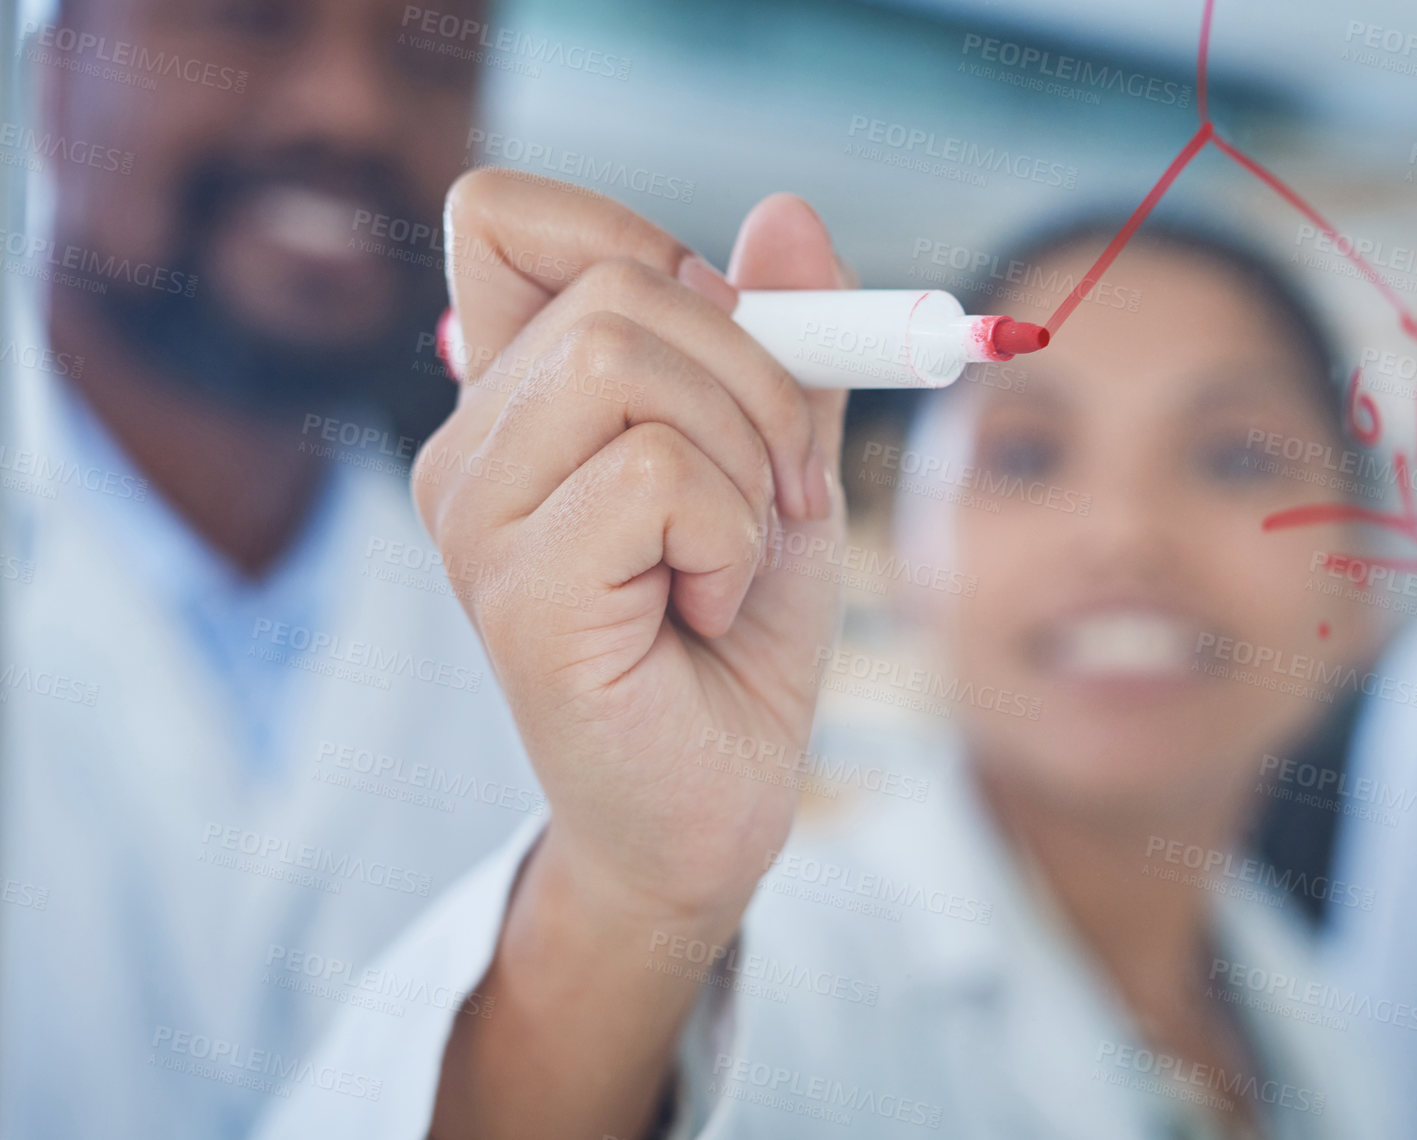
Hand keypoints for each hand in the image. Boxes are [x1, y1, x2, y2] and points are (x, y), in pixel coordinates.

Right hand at [415, 171, 849, 929]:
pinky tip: (702, 610)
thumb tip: (786, 211)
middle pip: (614, 285)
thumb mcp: (779, 460)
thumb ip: (782, 342)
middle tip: (782, 488)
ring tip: (734, 558)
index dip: (633, 237)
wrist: (713, 806)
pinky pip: (658, 473)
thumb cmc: (735, 637)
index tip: (730, 340)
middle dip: (757, 375)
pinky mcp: (516, 593)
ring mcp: (475, 518)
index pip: (501, 214)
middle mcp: (468, 446)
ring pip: (629, 362)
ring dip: (745, 460)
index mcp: (514, 397)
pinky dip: (730, 536)